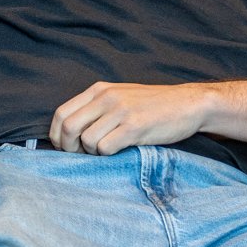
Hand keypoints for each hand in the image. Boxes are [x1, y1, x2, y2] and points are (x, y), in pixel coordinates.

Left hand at [49, 81, 213, 154]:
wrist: (190, 104)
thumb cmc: (153, 105)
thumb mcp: (120, 97)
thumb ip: (97, 108)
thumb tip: (70, 132)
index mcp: (99, 90)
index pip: (61, 113)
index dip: (56, 135)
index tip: (64, 148)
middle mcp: (106, 97)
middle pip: (68, 127)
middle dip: (68, 148)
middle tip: (80, 156)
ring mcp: (121, 111)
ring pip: (86, 140)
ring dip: (91, 154)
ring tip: (105, 152)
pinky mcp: (135, 127)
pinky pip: (106, 148)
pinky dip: (107, 156)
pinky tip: (119, 152)